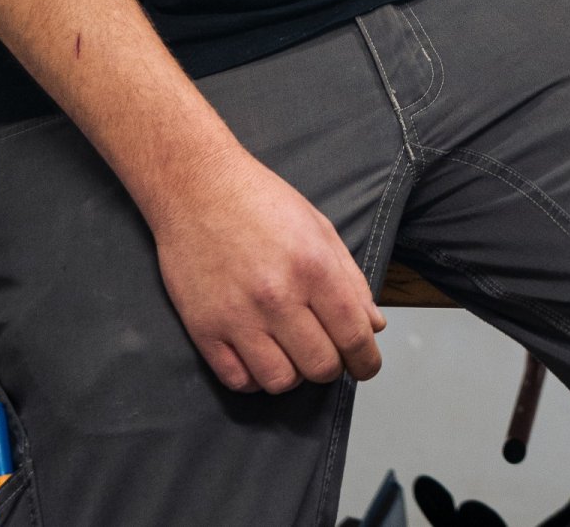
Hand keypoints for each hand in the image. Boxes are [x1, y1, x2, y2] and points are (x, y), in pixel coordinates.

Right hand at [149, 143, 385, 394]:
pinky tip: (258, 354)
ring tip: (290, 351)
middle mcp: (278, 296)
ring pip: (281, 382)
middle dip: (331, 365)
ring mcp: (238, 316)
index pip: (353, 336)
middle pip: (320, 366)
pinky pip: (239, 381)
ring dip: (293, 373)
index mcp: (313, 266)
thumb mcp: (319, 227)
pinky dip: (255, 378)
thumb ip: (351, 278)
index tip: (365, 365)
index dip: (366, 360)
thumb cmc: (261, 201)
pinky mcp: (204, 329)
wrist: (197, 186)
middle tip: (326, 351)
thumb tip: (373, 325)